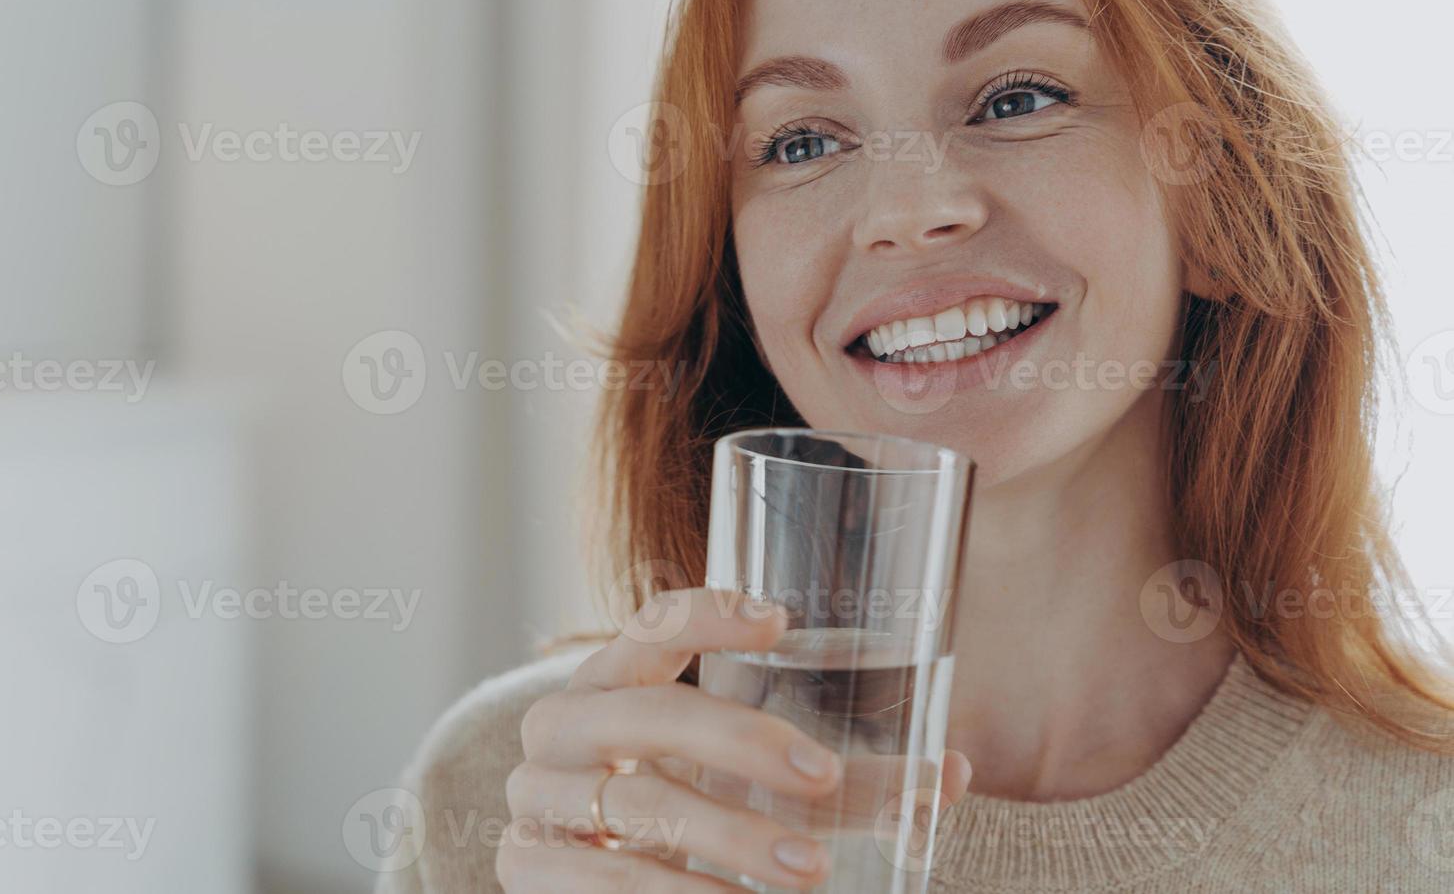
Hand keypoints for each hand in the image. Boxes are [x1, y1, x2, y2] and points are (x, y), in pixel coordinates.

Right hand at [496, 587, 969, 891]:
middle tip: (825, 776)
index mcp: (611, 677)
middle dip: (744, 742)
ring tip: (811, 871)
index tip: (780, 621)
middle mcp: (564, 725)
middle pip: (655, 714)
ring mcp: (538, 798)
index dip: (707, 614)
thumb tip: (953, 773)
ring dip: (732, 839)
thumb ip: (832, 776)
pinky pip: (609, 880)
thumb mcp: (739, 780)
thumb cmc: (675, 806)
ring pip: (641, 806)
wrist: (575, 878)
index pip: (651, 623)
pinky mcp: (528, 868)